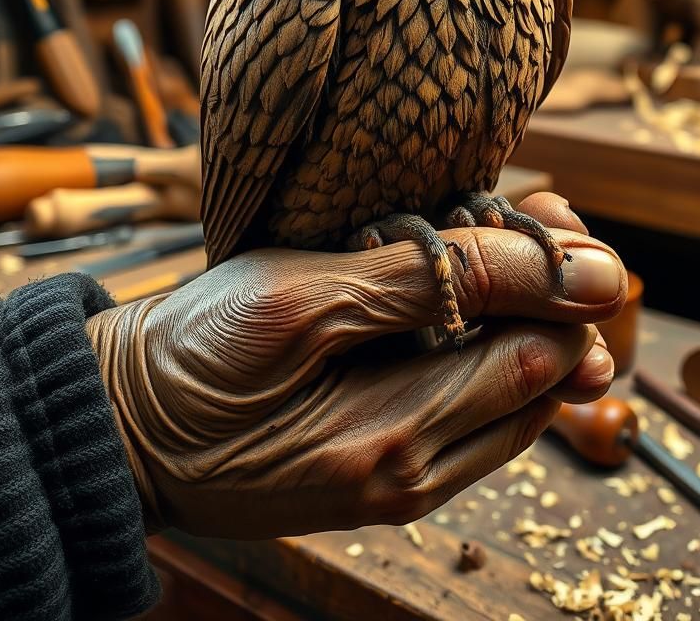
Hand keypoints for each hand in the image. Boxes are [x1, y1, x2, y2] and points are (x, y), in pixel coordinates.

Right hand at [86, 193, 624, 538]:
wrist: (120, 425)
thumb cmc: (196, 356)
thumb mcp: (309, 298)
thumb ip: (445, 284)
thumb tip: (578, 274)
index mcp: (401, 441)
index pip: (544, 359)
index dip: (568, 284)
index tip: (555, 215)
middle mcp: (416, 479)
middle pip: (540, 384)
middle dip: (551, 296)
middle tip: (533, 215)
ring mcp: (399, 484)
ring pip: (511, 401)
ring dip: (517, 319)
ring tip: (488, 244)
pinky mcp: (378, 472)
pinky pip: (464, 414)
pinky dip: (477, 350)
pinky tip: (451, 298)